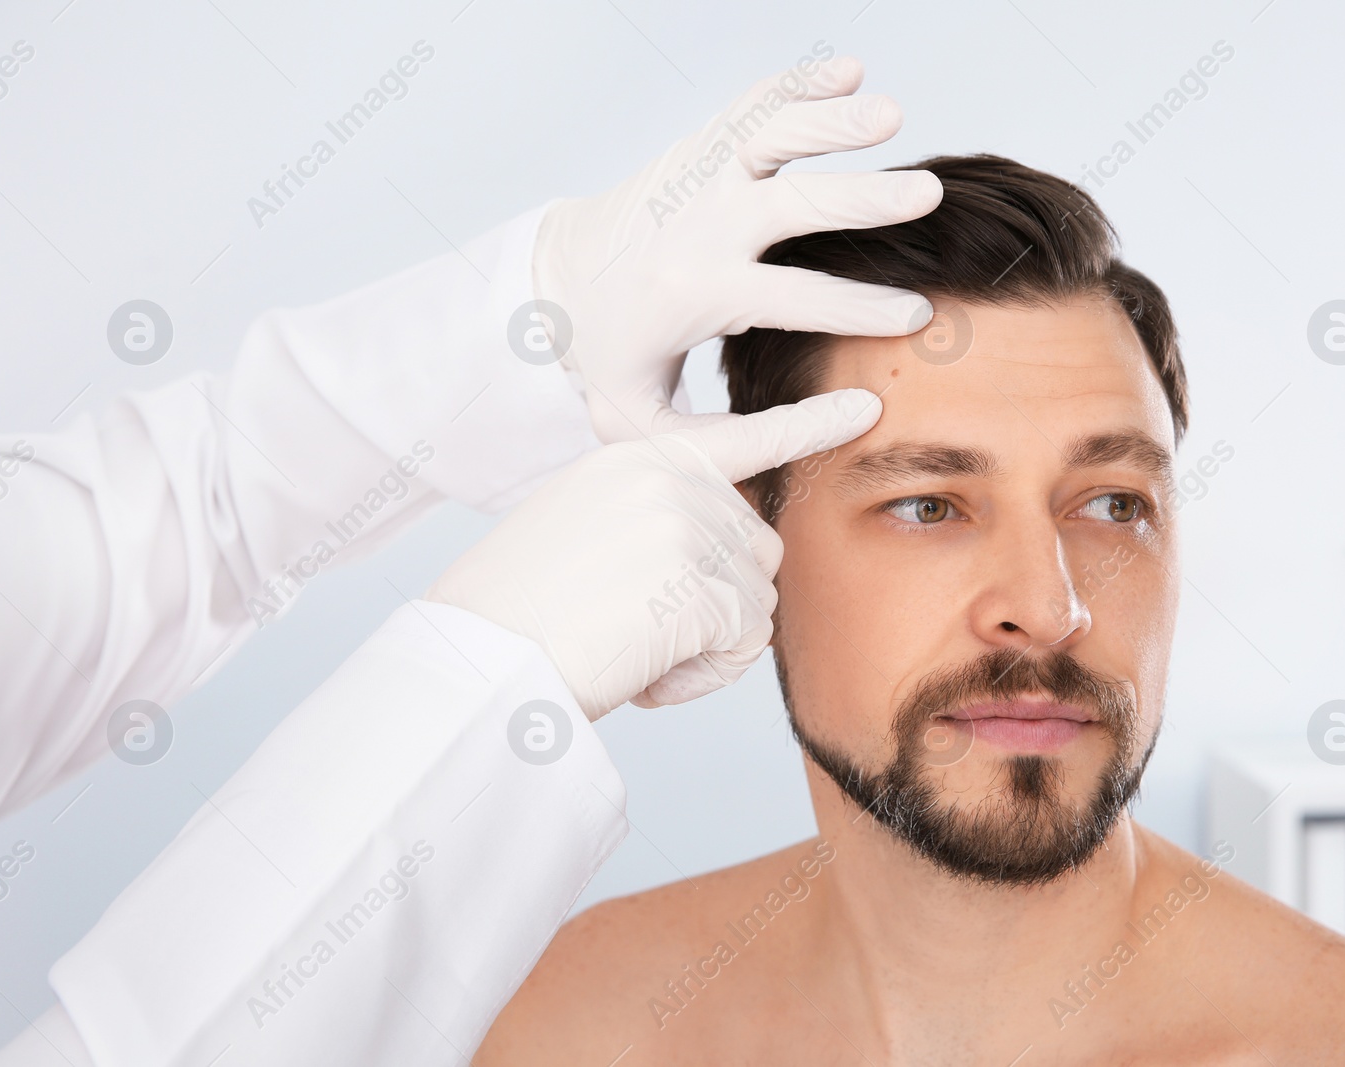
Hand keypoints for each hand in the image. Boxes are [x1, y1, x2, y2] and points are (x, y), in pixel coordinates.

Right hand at [426, 388, 880, 719]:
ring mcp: (687, 525)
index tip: (865, 410)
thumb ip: (655, 519)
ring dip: (710, 646)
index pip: (740, 438)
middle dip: (719, 606)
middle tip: (638, 630)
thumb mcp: (581, 529)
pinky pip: (744, 644)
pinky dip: (701, 677)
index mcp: (636, 458)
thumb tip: (735, 551)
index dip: (808, 427)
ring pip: (758, 600)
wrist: (479, 658)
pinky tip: (642, 671)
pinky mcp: (701, 583)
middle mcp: (668, 478)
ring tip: (632, 649)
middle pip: (758, 549)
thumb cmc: (517, 612)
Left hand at [531, 54, 940, 442]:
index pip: (792, 299)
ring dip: (831, 120)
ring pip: (772, 136)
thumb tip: (841, 424)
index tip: (916, 315)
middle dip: (861, 200)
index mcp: (696, 294)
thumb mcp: (644, 423)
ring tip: (893, 114)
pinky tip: (851, 72)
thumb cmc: (610, 361)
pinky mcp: (698, 150)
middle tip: (924, 195)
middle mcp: (700, 226)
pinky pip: (754, 106)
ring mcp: (699, 178)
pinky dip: (800, 84)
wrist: (550, 283)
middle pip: (791, 205)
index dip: (858, 308)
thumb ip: (729, 438)